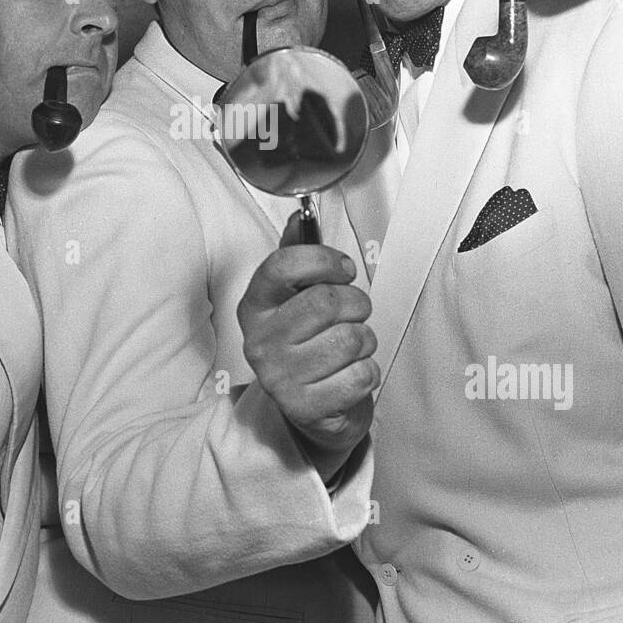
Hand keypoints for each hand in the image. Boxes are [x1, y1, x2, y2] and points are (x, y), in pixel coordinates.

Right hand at [237, 211, 377, 477]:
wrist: (308, 407)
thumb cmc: (307, 341)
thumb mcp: (295, 296)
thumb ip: (297, 253)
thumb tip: (300, 215)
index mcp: (255, 305)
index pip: (285, 265)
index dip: (325, 261)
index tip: (344, 270)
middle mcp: (260, 341)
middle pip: (327, 302)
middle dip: (356, 304)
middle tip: (354, 314)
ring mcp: (279, 377)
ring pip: (351, 339)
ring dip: (365, 341)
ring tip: (350, 348)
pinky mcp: (305, 408)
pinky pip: (361, 375)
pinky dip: (368, 373)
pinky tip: (350, 375)